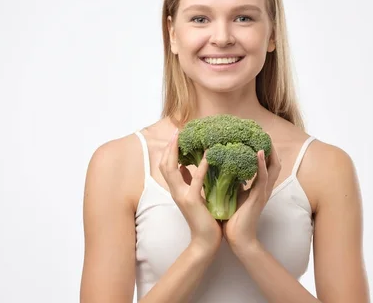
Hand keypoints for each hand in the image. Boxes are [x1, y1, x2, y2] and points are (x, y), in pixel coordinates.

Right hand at [159, 129, 222, 253]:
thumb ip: (189, 181)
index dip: (169, 150)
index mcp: (177, 190)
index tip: (176, 135)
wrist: (206, 241)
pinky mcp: (192, 201)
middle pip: (164, 165)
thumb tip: (185, 166)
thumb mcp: (195, 196)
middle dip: (169, 147)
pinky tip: (208, 155)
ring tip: (184, 137)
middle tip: (178, 131)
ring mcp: (182, 196)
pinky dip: (200, 166)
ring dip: (177, 152)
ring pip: (171, 170)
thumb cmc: (204, 218)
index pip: (167, 166)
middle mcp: (176, 191)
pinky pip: (195, 180)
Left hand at [223, 140, 281, 252]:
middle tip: (264, 134)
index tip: (257, 138)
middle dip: (272, 148)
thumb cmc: (235, 219)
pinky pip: (263, 178)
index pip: (267, 165)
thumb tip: (222, 170)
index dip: (265, 151)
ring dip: (270, 152)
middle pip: (275, 163)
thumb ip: (232, 183)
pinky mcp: (259, 197)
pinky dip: (262, 164)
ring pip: (273, 168)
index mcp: (259, 187)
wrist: (238, 239)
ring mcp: (263, 192)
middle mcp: (264, 188)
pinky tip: (258, 153)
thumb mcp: (233, 195)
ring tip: (265, 138)